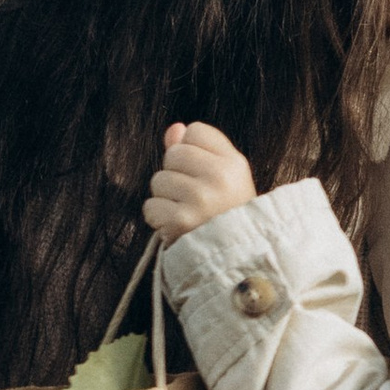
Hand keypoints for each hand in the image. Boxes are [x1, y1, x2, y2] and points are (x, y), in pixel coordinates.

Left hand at [146, 121, 258, 241]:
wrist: (238, 260)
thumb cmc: (228, 215)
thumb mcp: (224, 178)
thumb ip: (198, 150)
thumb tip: (174, 129)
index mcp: (235, 163)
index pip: (195, 131)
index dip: (193, 151)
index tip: (204, 174)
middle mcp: (220, 177)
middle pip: (173, 153)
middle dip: (176, 174)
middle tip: (195, 198)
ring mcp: (201, 199)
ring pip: (158, 180)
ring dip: (166, 198)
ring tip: (188, 213)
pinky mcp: (182, 221)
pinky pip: (151, 207)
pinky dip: (159, 219)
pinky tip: (178, 226)